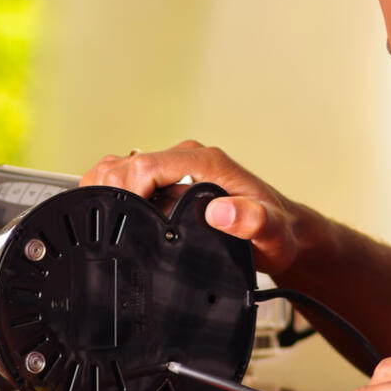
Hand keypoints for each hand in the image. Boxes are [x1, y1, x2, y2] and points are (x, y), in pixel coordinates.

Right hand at [80, 140, 299, 273]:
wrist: (281, 231)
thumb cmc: (276, 230)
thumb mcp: (270, 232)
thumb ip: (252, 221)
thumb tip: (221, 213)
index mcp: (207, 162)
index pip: (147, 164)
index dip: (127, 191)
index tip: (125, 221)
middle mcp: (188, 159)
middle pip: (128, 164)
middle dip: (112, 194)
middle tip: (115, 229)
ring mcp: (177, 169)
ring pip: (123, 168)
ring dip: (110, 193)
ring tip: (113, 225)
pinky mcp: (169, 182)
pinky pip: (130, 180)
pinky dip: (116, 196)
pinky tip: (119, 220)